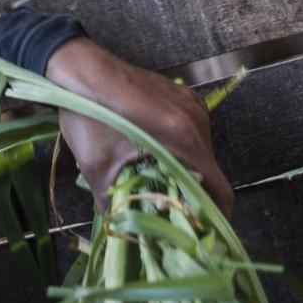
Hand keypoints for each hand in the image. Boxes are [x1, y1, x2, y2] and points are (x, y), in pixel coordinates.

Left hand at [44, 36, 231, 214]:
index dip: (216, 217)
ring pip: (201, 150)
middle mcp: (197, 120)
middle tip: (173, 210)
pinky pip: (191, 130)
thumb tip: (123, 228)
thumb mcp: (98, 165)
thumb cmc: (89, 114)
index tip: (204, 233)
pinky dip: (180, 147)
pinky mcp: (182, 95)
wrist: (81, 70)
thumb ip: (115, 203)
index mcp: (185, 138)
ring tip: (160, 181)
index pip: (222, 189)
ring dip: (187, 168)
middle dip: (195, 194)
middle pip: (211, 171)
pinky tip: (154, 151)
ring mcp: (191, 104)